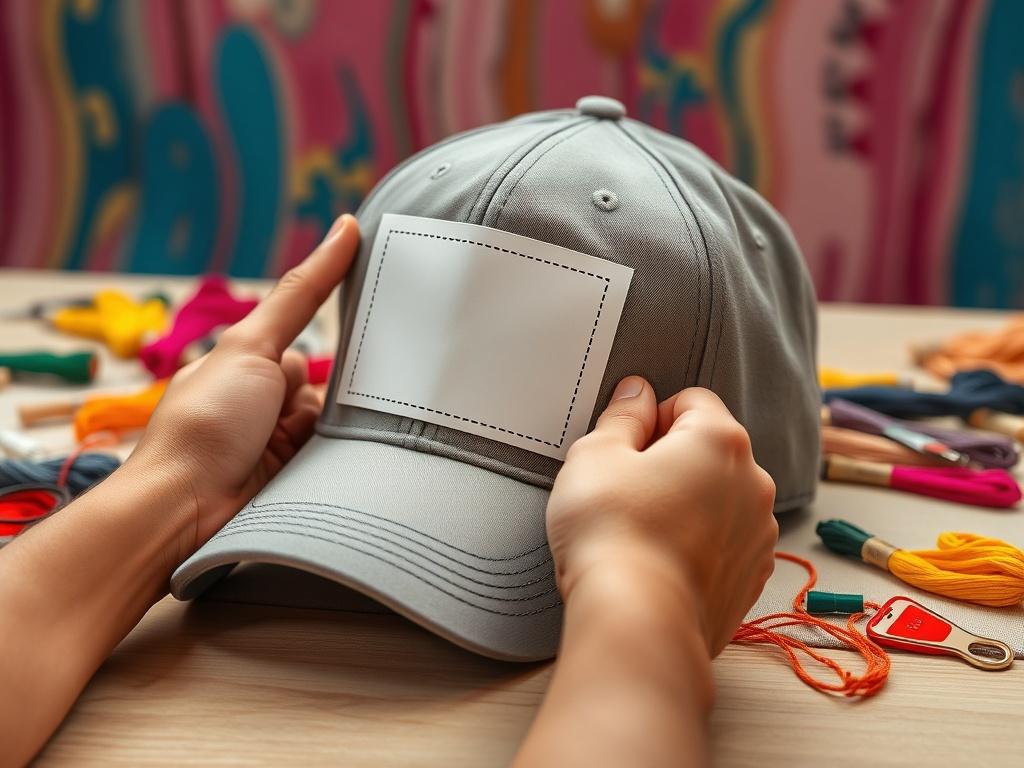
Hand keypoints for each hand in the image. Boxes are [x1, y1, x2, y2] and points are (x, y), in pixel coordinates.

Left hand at [131, 215, 359, 558]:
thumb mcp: (252, 346)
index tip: (386, 285)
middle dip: (336, 385)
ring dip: (337, 423)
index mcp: (246, 364)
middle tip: (340, 385)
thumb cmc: (206, 421)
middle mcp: (263, 399)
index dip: (340, 313)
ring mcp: (279, 440)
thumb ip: (302, 295)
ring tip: (323, 433)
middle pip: (325, 379)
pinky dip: (340, 453)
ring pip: (335, 418)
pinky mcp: (297, 477)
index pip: (305, 330)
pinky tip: (338, 456)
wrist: (185, 508)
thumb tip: (343, 229)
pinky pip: (335, 453)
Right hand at [546, 376, 777, 655]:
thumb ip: (622, 415)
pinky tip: (662, 562)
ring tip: (643, 532)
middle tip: (627, 492)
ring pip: (719, 498)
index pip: (691, 400)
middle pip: (710, 450)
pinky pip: (725, 543)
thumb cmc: (611, 532)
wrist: (636, 621)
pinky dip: (700, 545)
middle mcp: (754, 482)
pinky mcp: (752, 578)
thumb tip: (637, 394)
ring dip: (689, 504)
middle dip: (672, 462)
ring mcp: (760, 534)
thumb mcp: (595, 455)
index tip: (625, 451)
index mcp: (721, 440)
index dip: (650, 420)